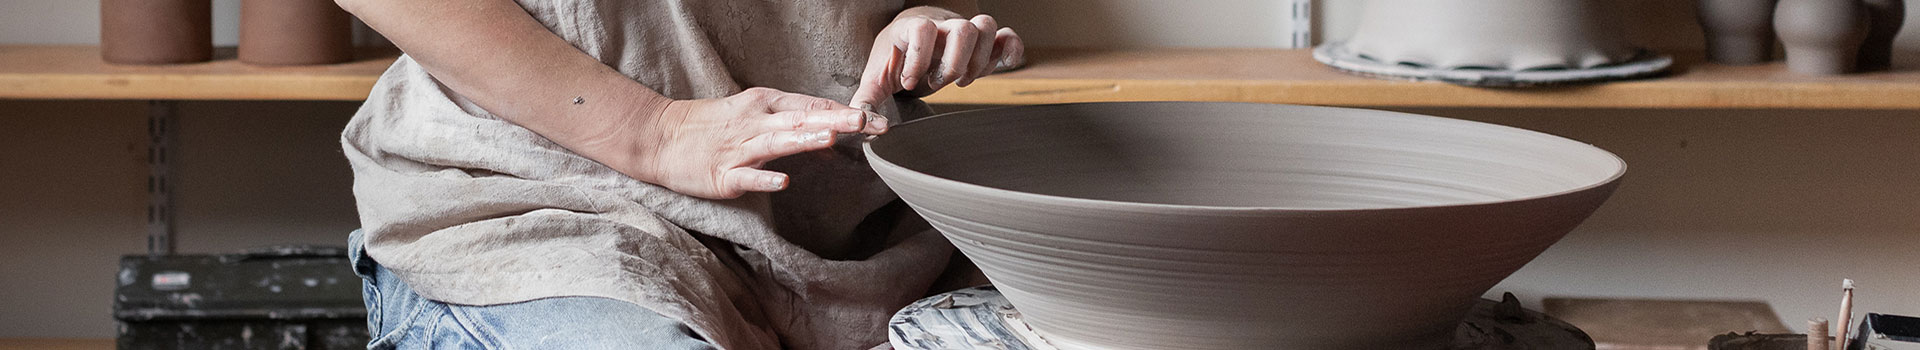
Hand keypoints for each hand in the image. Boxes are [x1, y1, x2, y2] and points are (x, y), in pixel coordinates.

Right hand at [613, 87, 887, 198]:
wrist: (659, 137)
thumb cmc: (710, 126)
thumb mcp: (752, 115)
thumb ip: (791, 124)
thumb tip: (830, 132)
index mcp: (762, 104)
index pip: (809, 105)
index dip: (842, 110)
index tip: (876, 117)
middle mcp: (754, 123)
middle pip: (801, 119)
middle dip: (836, 119)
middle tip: (868, 121)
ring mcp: (739, 149)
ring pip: (777, 143)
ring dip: (805, 139)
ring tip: (832, 137)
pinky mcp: (722, 175)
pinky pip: (747, 177)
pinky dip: (765, 178)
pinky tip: (783, 181)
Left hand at [849, 9, 1024, 110]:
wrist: (910, 41)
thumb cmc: (893, 60)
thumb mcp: (875, 80)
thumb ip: (865, 104)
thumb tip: (867, 127)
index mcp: (911, 27)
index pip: (922, 29)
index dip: (918, 58)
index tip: (908, 82)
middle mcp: (941, 24)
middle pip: (962, 29)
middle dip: (954, 64)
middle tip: (937, 82)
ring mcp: (964, 30)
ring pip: (986, 26)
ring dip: (979, 60)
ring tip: (961, 80)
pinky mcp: (982, 42)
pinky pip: (1007, 35)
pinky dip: (1011, 49)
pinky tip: (1003, 66)